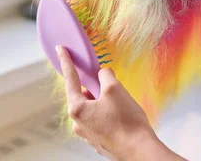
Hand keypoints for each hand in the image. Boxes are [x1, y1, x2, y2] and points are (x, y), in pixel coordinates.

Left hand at [56, 45, 184, 160]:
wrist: (139, 151)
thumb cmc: (127, 123)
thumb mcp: (115, 89)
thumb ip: (105, 75)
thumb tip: (102, 74)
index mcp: (77, 108)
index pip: (70, 79)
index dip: (66, 61)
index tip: (61, 49)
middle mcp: (79, 123)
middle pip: (83, 95)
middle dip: (95, 86)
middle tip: (110, 83)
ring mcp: (88, 134)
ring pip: (93, 108)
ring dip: (103, 101)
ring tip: (121, 103)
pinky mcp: (100, 140)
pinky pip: (100, 120)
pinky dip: (108, 114)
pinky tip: (122, 115)